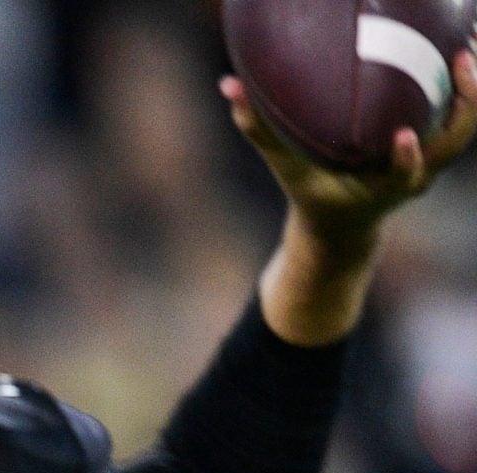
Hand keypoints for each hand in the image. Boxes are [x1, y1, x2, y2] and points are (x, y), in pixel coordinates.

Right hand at [222, 42, 476, 242]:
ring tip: (470, 37)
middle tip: (459, 58)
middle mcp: (417, 173)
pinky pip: (464, 108)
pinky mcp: (440, 142)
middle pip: (456, 140)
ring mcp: (434, 158)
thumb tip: (229, 85)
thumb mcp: (285, 167)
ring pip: (469, 122)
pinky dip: (469, 80)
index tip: (402, 136)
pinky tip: (463, 41)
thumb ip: (259, 129)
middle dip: (466, 102)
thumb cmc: (313, 193)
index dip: (406, 159)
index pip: (403, 176)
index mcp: (384, 189)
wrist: (346, 227)